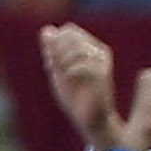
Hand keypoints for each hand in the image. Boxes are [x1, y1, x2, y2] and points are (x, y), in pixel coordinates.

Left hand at [41, 22, 118, 150]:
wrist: (90, 120)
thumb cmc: (75, 97)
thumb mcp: (57, 71)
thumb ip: (52, 50)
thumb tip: (46, 29)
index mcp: (90, 48)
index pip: (68, 30)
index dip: (55, 42)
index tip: (51, 62)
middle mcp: (99, 52)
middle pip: (71, 33)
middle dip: (57, 48)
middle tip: (52, 67)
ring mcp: (102, 62)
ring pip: (77, 46)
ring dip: (62, 59)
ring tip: (59, 73)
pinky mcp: (103, 75)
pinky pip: (82, 63)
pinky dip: (70, 70)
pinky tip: (68, 78)